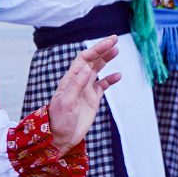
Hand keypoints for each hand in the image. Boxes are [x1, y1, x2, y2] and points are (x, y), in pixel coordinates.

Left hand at [47, 36, 122, 151]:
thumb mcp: (66, 102)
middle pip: (92, 60)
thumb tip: (85, 68)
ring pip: (97, 70)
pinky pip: (103, 86)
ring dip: (106, 60)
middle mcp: (78, 82)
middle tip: (115, 39)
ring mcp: (86, 90)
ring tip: (117, 50)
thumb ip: (76, 85)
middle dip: (103, 49)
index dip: (97, 48)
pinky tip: (118, 75)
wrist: (60, 137)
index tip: (110, 41)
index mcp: (70, 79)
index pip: (84, 58)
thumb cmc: (59, 120)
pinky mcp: (92, 100)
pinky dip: (110, 79)